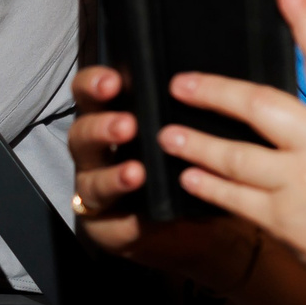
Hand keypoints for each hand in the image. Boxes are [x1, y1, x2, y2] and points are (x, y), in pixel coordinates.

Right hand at [67, 64, 267, 287]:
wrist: (199, 225)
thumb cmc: (194, 165)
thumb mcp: (196, 132)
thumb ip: (195, 109)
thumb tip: (222, 79)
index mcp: (118, 118)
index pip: (95, 94)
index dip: (96, 83)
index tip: (113, 79)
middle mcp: (100, 151)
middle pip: (83, 132)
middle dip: (102, 126)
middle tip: (127, 123)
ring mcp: (97, 188)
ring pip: (90, 178)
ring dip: (113, 174)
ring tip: (137, 171)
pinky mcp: (105, 224)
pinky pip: (108, 220)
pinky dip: (125, 218)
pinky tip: (139, 215)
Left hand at [149, 0, 305, 291]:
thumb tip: (264, 98)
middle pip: (259, 106)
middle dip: (214, 93)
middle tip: (181, 83)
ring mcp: (300, 184)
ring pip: (232, 156)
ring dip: (195, 144)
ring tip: (170, 134)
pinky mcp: (280, 219)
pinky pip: (229, 196)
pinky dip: (204, 183)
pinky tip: (188, 176)